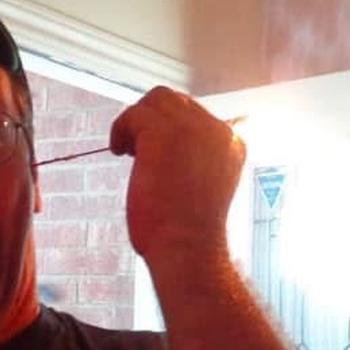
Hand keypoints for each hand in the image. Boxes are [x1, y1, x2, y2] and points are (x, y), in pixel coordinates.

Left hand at [109, 87, 244, 260]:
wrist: (187, 248)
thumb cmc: (188, 232)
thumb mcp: (202, 187)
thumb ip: (194, 160)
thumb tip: (169, 150)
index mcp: (230, 144)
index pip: (196, 115)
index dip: (170, 128)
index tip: (155, 151)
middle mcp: (216, 130)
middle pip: (176, 101)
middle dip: (152, 119)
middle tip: (138, 149)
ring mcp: (191, 127)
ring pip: (155, 101)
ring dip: (136, 122)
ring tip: (128, 151)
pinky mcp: (162, 132)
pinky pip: (134, 114)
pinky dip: (121, 129)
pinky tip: (119, 151)